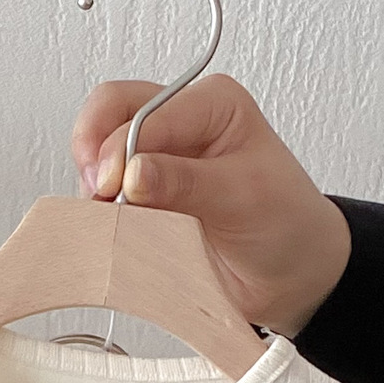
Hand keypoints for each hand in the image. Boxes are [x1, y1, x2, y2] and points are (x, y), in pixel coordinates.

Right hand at [69, 75, 351, 336]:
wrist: (290, 277)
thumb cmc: (284, 226)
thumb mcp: (243, 197)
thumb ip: (186, 182)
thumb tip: (132, 173)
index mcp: (212, 105)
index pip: (147, 110)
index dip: (121, 146)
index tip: (115, 187)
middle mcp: (181, 123)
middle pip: (111, 112)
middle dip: (95, 151)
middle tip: (98, 193)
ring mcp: (157, 159)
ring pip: (99, 149)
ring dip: (93, 181)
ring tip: (106, 213)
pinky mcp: (144, 195)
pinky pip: (105, 190)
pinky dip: (99, 206)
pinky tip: (110, 223)